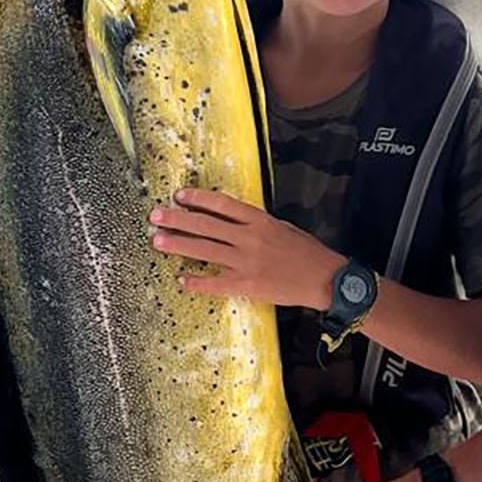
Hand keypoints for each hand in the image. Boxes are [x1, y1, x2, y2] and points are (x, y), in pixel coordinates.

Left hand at [149, 188, 339, 307]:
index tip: (179, 196)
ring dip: (179, 245)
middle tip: (156, 216)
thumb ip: (256, 223)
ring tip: (158, 242)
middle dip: (178, 220)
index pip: (222, 204)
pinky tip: (182, 280)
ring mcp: (246, 262)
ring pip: (205, 251)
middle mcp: (249, 238)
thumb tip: (233, 218)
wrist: (325, 279)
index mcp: (259, 221)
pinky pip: (216, 283)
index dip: (198, 199)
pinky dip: (197, 282)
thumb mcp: (283, 226)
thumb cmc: (307, 252)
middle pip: (206, 225)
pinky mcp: (247, 285)